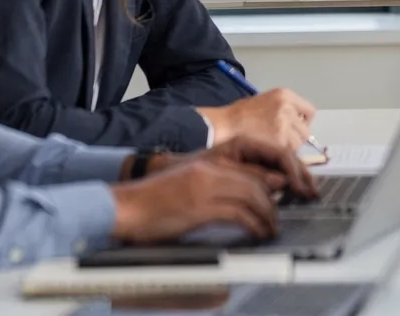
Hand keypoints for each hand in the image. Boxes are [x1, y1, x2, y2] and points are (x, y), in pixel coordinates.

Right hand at [109, 157, 278, 242]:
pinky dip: (254, 224)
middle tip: (277, 218)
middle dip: (272, 201)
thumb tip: (238, 203)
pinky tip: (258, 233)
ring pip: (252, 195)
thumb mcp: (185, 188)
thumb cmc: (149, 203)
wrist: (122, 208)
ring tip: (271, 229)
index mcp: (205, 165)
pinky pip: (238, 213)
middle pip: (255, 181)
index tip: (276, 199)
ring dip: (267, 215)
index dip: (267, 184)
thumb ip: (211, 188)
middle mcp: (208, 171)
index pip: (248, 169)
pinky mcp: (199, 207)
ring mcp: (204, 187)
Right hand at [196, 87, 316, 149]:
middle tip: (281, 142)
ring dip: (289, 148)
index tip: (295, 129)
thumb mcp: (265, 101)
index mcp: (285, 95)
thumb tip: (297, 124)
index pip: (310, 111)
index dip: (304, 122)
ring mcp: (284, 125)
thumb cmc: (239, 115)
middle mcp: (288, 108)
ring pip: (298, 143)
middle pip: (305, 130)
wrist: (224, 125)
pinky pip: (288, 152)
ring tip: (272, 147)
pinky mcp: (279, 141)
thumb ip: (284, 110)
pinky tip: (268, 152)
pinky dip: (281, 155)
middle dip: (296, 138)